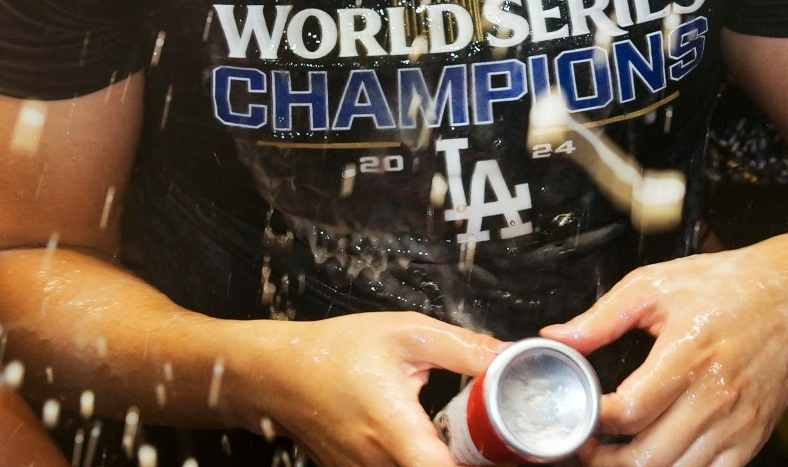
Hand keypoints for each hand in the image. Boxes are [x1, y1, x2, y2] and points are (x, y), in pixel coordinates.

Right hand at [243, 312, 501, 466]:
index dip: (478, 460)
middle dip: (467, 456)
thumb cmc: (337, 350)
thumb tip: (509, 354)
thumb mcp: (405, 334)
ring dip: (438, 456)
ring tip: (453, 432)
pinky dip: (414, 456)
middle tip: (485, 431)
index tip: (500, 444)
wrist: (278, 373)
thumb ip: (463, 348)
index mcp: (395, 430)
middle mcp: (378, 463)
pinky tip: (419, 435)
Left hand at [545, 250, 787, 466]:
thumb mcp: (656, 285)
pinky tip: (658, 459)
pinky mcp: (752, 437)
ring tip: (615, 455)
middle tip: (585, 446)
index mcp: (688, 355)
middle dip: (604, 460)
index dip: (592, 423)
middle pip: (647, 456)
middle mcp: (715, 395)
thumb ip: (602, 317)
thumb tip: (557, 337)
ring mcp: (737, 423)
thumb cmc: (727, 286)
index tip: (575, 418)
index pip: (630, 411)